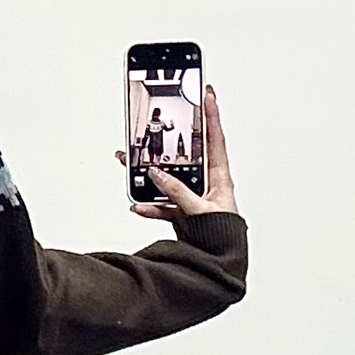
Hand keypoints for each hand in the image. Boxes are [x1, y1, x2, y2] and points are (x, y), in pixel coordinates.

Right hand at [117, 85, 238, 223]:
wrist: (218, 260)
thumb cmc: (222, 235)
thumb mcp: (200, 211)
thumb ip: (178, 192)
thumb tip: (158, 175)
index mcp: (220, 177)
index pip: (215, 139)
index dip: (212, 115)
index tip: (207, 93)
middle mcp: (206, 183)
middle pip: (184, 156)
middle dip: (168, 142)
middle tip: (158, 122)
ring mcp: (192, 197)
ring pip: (167, 180)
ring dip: (150, 177)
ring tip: (132, 166)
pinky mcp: (181, 211)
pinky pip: (162, 204)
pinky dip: (149, 206)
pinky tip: (138, 206)